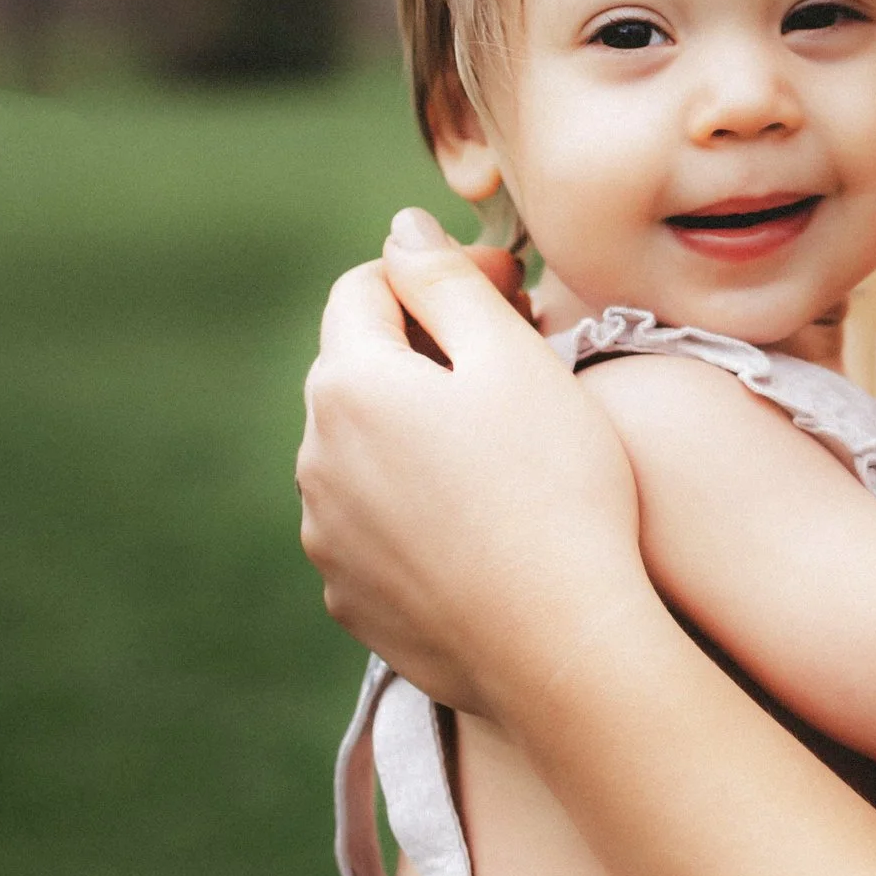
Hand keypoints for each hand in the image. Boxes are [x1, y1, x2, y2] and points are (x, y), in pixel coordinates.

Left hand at [297, 208, 644, 716]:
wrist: (560, 645)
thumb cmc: (555, 489)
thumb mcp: (514, 361)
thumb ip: (448, 283)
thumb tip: (401, 230)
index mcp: (349, 385)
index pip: (367, 288)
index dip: (439, 273)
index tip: (510, 288)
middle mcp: (315, 458)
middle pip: (363, 371)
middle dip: (429, 352)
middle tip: (521, 360)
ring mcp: (327, 537)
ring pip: (367, 453)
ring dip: (420, 434)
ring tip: (507, 453)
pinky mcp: (351, 598)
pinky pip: (377, 528)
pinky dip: (418, 510)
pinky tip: (485, 526)